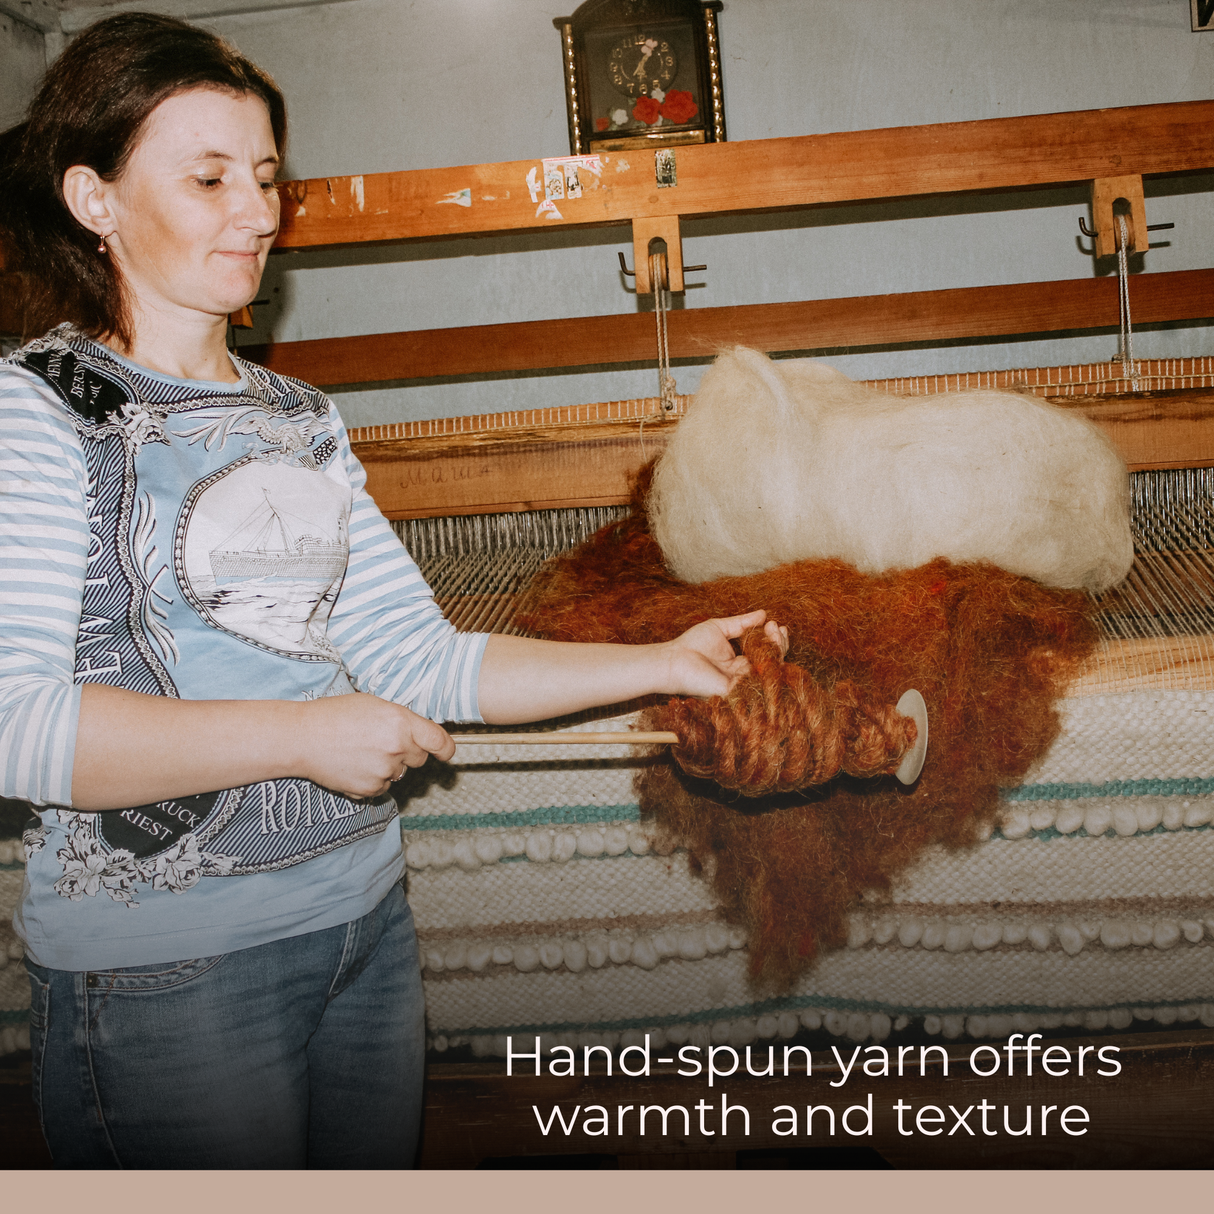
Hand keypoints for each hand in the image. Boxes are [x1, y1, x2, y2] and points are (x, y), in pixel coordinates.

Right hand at [294, 693, 452, 798]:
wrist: (302, 738)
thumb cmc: (335, 715)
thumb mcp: (374, 705)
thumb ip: (402, 720)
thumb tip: (422, 735)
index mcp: (401, 722)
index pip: (439, 741)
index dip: (445, 749)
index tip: (445, 753)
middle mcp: (397, 748)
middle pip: (420, 758)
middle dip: (408, 751)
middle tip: (380, 741)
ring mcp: (384, 771)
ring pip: (400, 773)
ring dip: (387, 765)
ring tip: (360, 751)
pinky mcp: (370, 789)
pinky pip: (382, 786)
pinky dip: (372, 779)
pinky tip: (353, 765)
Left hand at [659, 610, 789, 698]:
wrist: (673, 660)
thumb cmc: (691, 645)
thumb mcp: (720, 628)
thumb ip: (742, 623)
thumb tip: (763, 613)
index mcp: (738, 663)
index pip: (764, 653)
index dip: (773, 639)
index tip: (774, 623)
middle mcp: (742, 675)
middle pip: (772, 663)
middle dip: (779, 644)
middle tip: (777, 627)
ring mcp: (741, 683)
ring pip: (770, 671)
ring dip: (778, 650)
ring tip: (776, 632)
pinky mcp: (736, 690)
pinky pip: (760, 681)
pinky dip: (769, 664)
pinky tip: (769, 647)